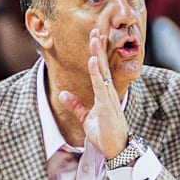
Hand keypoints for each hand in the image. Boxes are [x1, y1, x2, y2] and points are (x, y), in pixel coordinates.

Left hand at [58, 29, 128, 157]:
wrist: (116, 149)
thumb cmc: (104, 133)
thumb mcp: (86, 118)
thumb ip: (75, 105)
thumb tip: (63, 93)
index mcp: (104, 93)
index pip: (100, 68)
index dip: (97, 53)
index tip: (95, 38)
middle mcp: (108, 92)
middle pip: (102, 65)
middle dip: (98, 47)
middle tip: (96, 30)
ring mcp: (109, 97)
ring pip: (102, 71)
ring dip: (97, 54)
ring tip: (94, 39)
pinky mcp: (108, 105)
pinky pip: (101, 86)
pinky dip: (96, 73)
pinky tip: (92, 61)